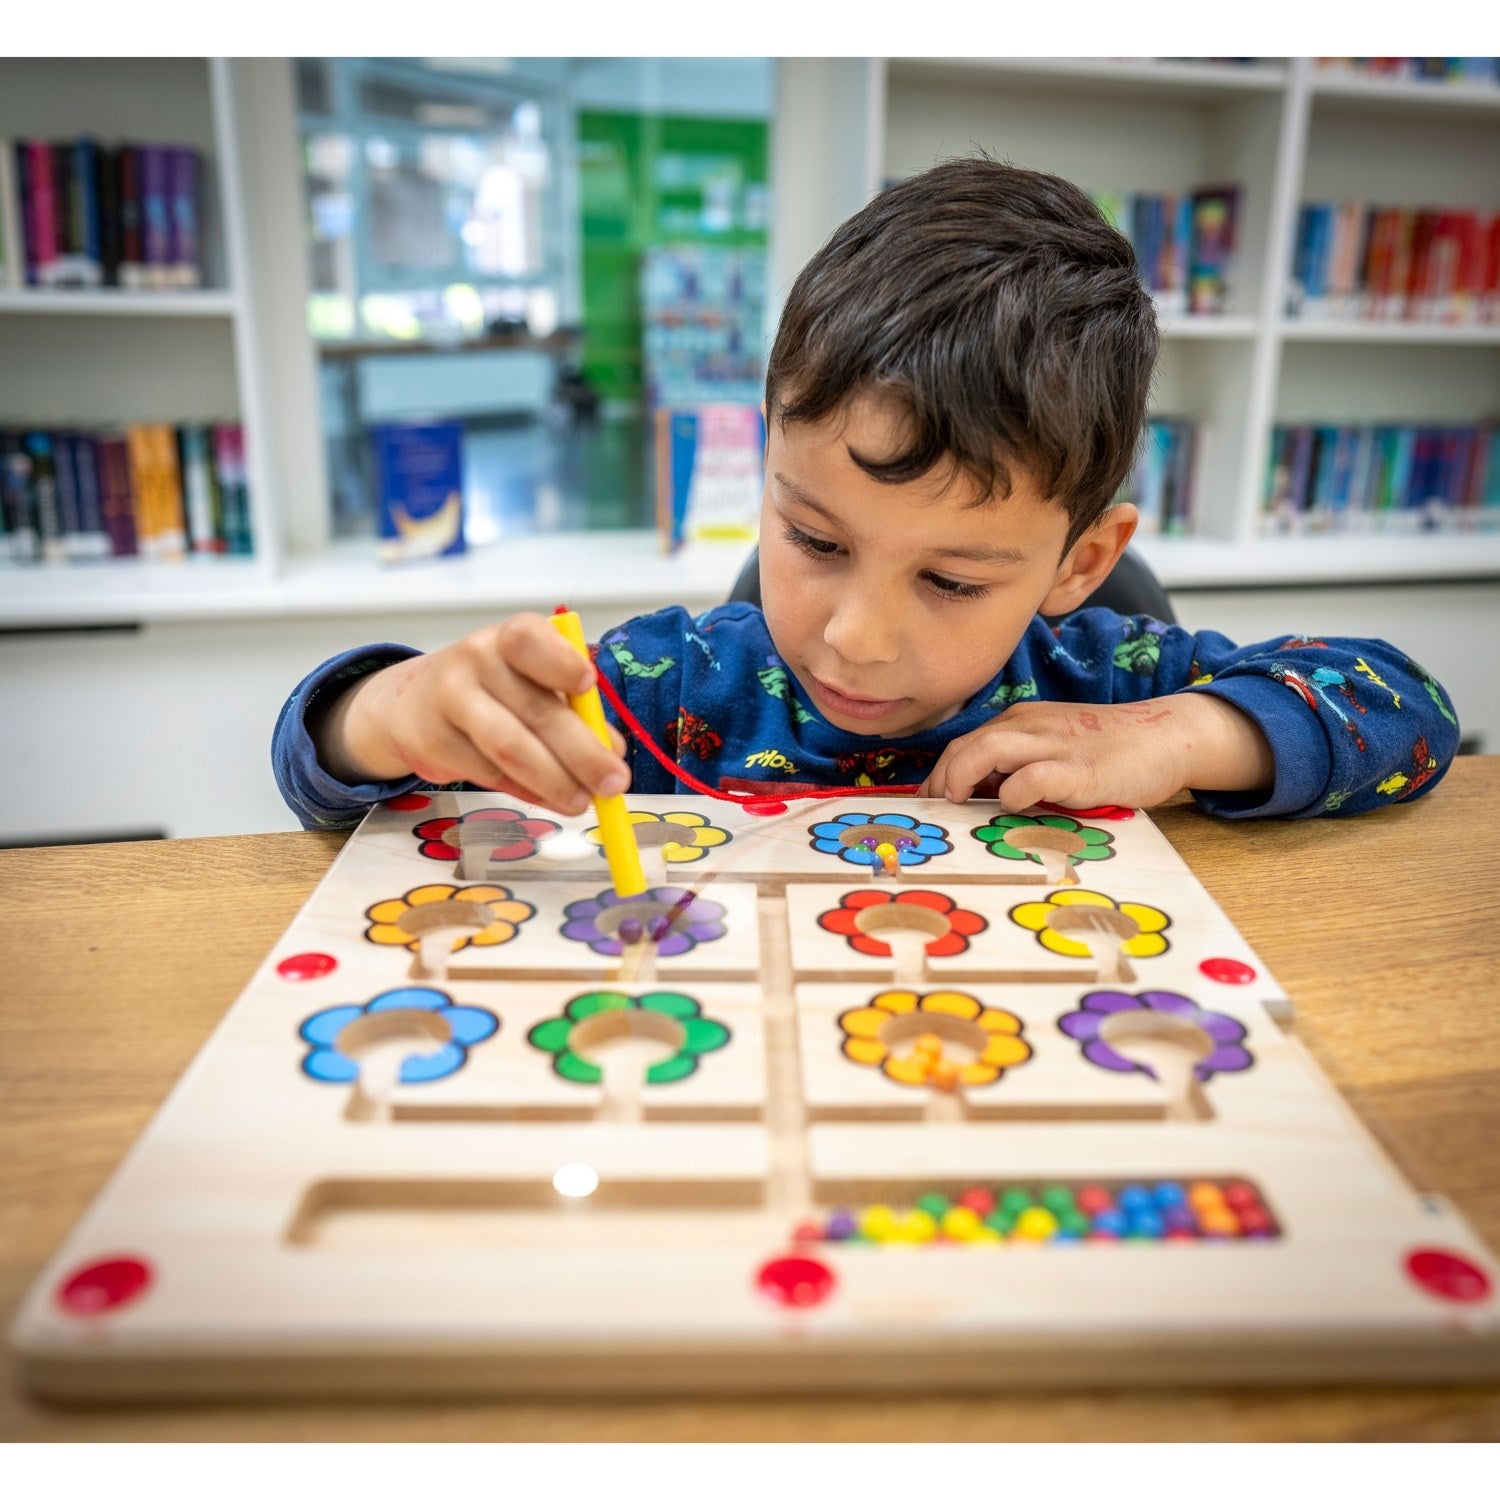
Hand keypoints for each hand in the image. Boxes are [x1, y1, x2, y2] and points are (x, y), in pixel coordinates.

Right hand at [314, 614, 630, 815]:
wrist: (415, 704)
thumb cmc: (494, 689)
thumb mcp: (534, 684)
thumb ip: (575, 711)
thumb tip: (614, 751)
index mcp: (512, 637)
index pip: (529, 639)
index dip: (559, 661)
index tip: (588, 685)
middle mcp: (477, 660)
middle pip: (534, 708)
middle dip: (582, 752)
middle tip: (614, 783)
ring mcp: (451, 700)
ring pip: (510, 747)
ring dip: (554, 780)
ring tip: (583, 801)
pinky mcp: (435, 742)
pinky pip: (490, 773)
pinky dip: (527, 792)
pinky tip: (550, 799)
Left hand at [918, 694, 1273, 810]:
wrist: (1167, 736)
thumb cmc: (1109, 751)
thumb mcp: (1055, 749)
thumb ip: (1019, 765)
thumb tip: (980, 795)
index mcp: (1022, 722)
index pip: (964, 744)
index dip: (939, 774)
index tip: (928, 803)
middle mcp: (1031, 727)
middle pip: (965, 746)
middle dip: (940, 779)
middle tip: (935, 810)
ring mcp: (1055, 745)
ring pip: (988, 749)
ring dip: (962, 777)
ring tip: (958, 804)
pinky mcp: (1079, 769)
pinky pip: (1032, 776)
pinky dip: (1013, 793)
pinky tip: (1012, 807)